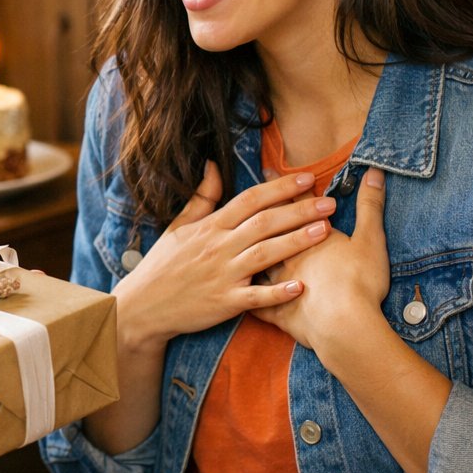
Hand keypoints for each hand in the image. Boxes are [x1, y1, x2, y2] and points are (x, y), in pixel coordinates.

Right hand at [113, 161, 336, 348]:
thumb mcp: (177, 227)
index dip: (279, 187)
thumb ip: (201, 198)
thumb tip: (213, 165)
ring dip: (297, 242)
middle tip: (330, 202)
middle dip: (299, 210)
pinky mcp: (224, 303)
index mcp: (210, 227)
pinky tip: (300, 287)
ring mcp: (222, 275)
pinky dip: (277, 293)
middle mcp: (218, 247)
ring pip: (265, 254)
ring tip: (325, 231)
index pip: (250, 200)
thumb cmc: (161, 266)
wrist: (142, 307)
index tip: (307, 178)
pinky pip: (255, 298)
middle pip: (265, 223)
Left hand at [256, 167, 390, 355]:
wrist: (344, 325)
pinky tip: (239, 296)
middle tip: (243, 200)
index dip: (285, 187)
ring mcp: (279, 284)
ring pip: (257, 263)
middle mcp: (289, 256)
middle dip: (259, 212)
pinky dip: (249, 299)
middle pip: (269, 229)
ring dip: (248, 252)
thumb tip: (374, 171)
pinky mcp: (277, 314)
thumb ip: (370, 205)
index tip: (267, 169)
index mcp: (310, 237)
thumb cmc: (360, 281)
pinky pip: (257, 305)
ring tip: (235, 243)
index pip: (295, 205)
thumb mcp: (371, 239)